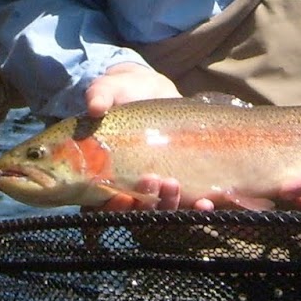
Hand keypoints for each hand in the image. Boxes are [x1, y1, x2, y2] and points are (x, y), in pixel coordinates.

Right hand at [83, 64, 209, 211]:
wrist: (151, 88)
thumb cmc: (122, 92)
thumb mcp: (108, 89)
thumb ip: (99, 95)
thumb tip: (95, 107)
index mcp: (105, 173)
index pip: (103, 203)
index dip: (112, 206)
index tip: (122, 197)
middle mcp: (130, 186)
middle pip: (135, 211)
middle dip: (144, 204)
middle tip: (152, 179)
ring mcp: (156, 187)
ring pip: (162, 210)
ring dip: (169, 204)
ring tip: (173, 184)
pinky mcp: (180, 181)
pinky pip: (188, 204)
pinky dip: (196, 209)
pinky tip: (205, 204)